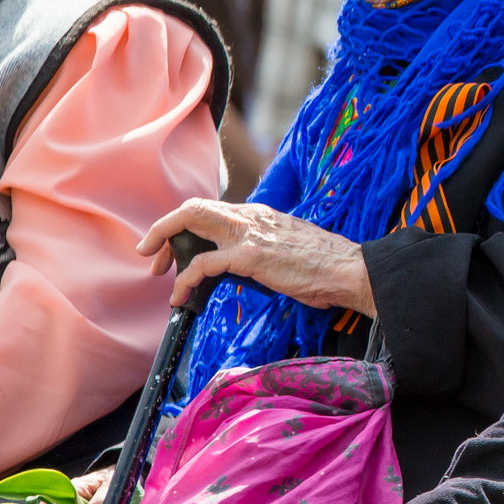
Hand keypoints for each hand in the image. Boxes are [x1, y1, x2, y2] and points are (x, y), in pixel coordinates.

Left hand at [138, 198, 374, 313]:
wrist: (349, 270)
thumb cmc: (324, 267)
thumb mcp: (287, 249)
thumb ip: (263, 249)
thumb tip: (244, 267)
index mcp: (260, 215)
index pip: (211, 210)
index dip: (185, 227)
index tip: (176, 250)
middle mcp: (251, 216)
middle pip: (193, 207)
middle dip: (164, 229)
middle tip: (154, 257)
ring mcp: (250, 233)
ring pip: (191, 220)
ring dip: (165, 245)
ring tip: (158, 273)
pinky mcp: (251, 255)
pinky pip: (202, 263)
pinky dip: (184, 279)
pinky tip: (180, 296)